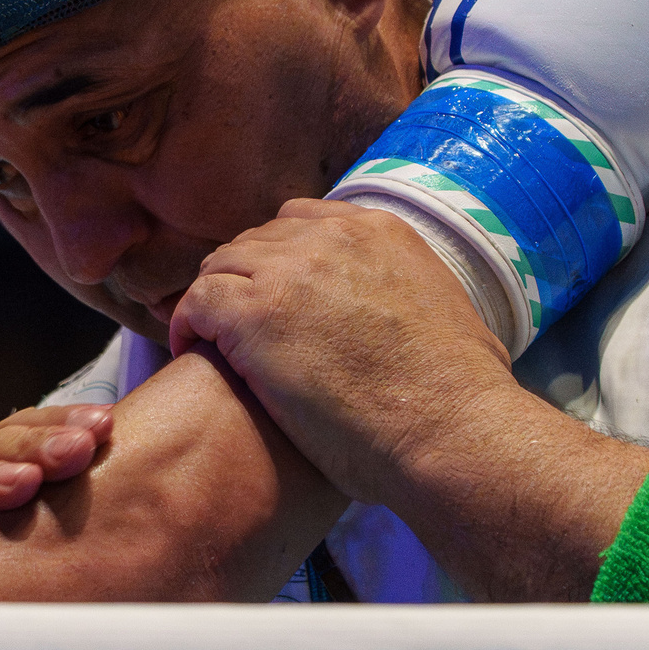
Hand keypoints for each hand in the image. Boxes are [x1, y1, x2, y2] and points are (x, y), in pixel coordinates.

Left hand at [168, 198, 514, 505]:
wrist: (450, 429)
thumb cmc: (461, 394)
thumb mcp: (445, 307)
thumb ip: (406, 288)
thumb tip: (402, 313)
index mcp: (378, 231)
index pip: (301, 220)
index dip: (278, 260)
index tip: (272, 297)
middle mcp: (330, 237)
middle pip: (255, 241)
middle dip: (241, 280)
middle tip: (232, 326)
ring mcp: (288, 271)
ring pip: (218, 267)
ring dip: (211, 303)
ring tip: (208, 342)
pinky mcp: (252, 314)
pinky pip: (195, 303)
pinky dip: (187, 325)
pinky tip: (193, 353)